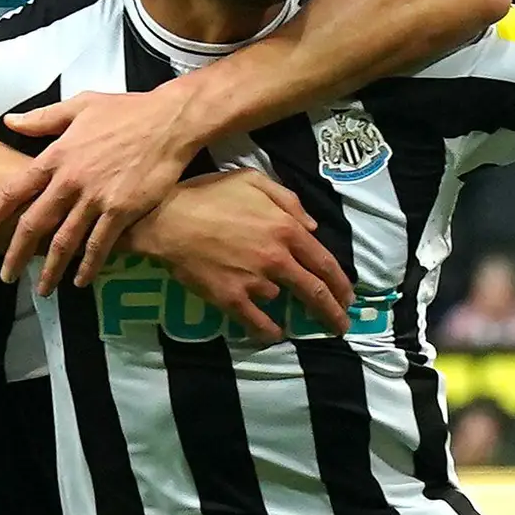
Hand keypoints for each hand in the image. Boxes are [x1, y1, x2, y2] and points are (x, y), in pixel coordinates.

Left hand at [0, 89, 198, 292]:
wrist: (169, 122)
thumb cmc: (126, 111)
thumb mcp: (80, 106)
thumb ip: (42, 119)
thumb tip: (10, 121)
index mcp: (56, 156)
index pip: (14, 189)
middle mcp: (70, 181)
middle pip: (34, 224)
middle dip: (16, 253)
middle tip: (6, 275)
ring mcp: (96, 199)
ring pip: (65, 241)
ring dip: (51, 269)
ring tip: (42, 288)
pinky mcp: (121, 211)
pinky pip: (100, 246)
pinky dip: (88, 266)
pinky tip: (81, 280)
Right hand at [127, 169, 353, 341]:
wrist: (166, 219)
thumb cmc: (208, 194)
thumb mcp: (252, 181)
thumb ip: (288, 200)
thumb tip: (312, 227)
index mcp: (286, 229)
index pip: (325, 263)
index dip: (341, 284)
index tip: (348, 298)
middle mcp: (277, 258)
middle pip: (314, 291)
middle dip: (332, 312)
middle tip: (341, 325)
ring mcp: (254, 280)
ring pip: (279, 300)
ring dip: (283, 306)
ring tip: (283, 311)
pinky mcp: (231, 299)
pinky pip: (257, 323)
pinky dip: (268, 332)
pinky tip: (273, 334)